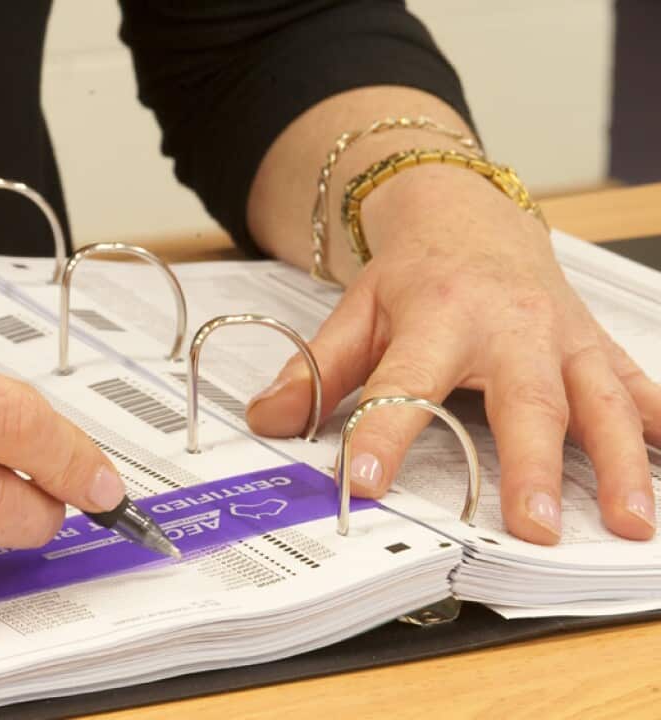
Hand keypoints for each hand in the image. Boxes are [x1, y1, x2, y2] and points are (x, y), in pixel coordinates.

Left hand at [246, 165, 660, 543]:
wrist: (471, 218)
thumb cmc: (414, 277)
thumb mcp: (356, 313)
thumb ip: (315, 371)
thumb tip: (266, 421)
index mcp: (438, 317)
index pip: (403, 382)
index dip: (381, 433)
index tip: (362, 483)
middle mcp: (510, 326)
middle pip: (524, 399)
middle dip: (533, 465)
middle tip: (534, 526)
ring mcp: (564, 336)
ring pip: (600, 400)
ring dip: (621, 463)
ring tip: (629, 521)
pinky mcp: (597, 346)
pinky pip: (639, 386)